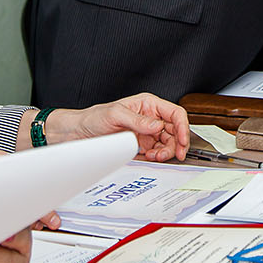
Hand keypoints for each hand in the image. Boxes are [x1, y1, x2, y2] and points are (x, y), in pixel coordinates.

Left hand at [46, 94, 190, 161]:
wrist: (79, 133)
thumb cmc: (94, 117)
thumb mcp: (116, 115)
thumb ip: (138, 121)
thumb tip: (158, 125)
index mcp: (148, 105)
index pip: (175, 114)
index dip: (182, 127)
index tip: (182, 141)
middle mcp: (150, 118)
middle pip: (175, 131)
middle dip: (176, 144)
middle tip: (172, 155)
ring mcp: (147, 133)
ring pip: (168, 144)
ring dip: (166, 152)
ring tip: (156, 157)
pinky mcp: (141, 146)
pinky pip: (157, 153)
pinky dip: (157, 158)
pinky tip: (150, 158)